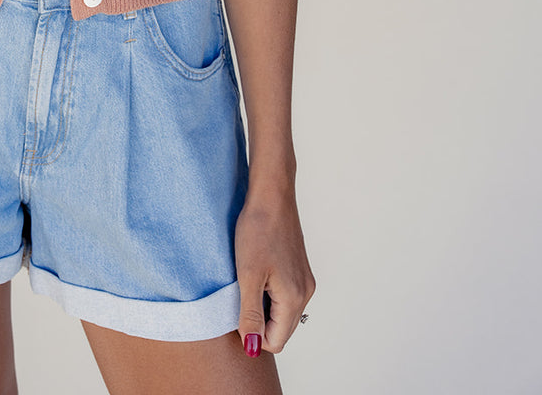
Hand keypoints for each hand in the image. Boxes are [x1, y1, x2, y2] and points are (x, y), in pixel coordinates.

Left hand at [234, 185, 314, 354]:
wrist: (271, 193)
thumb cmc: (258, 229)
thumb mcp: (248, 276)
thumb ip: (250, 314)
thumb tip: (252, 347)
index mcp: (294, 298)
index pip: (275, 342)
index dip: (252, 334)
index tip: (236, 310)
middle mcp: (305, 293)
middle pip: (281, 329)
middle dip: (259, 322)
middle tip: (239, 295)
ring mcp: (304, 280)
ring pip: (282, 312)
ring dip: (263, 306)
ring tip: (247, 281)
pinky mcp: (299, 268)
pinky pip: (284, 295)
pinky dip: (268, 292)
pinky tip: (256, 271)